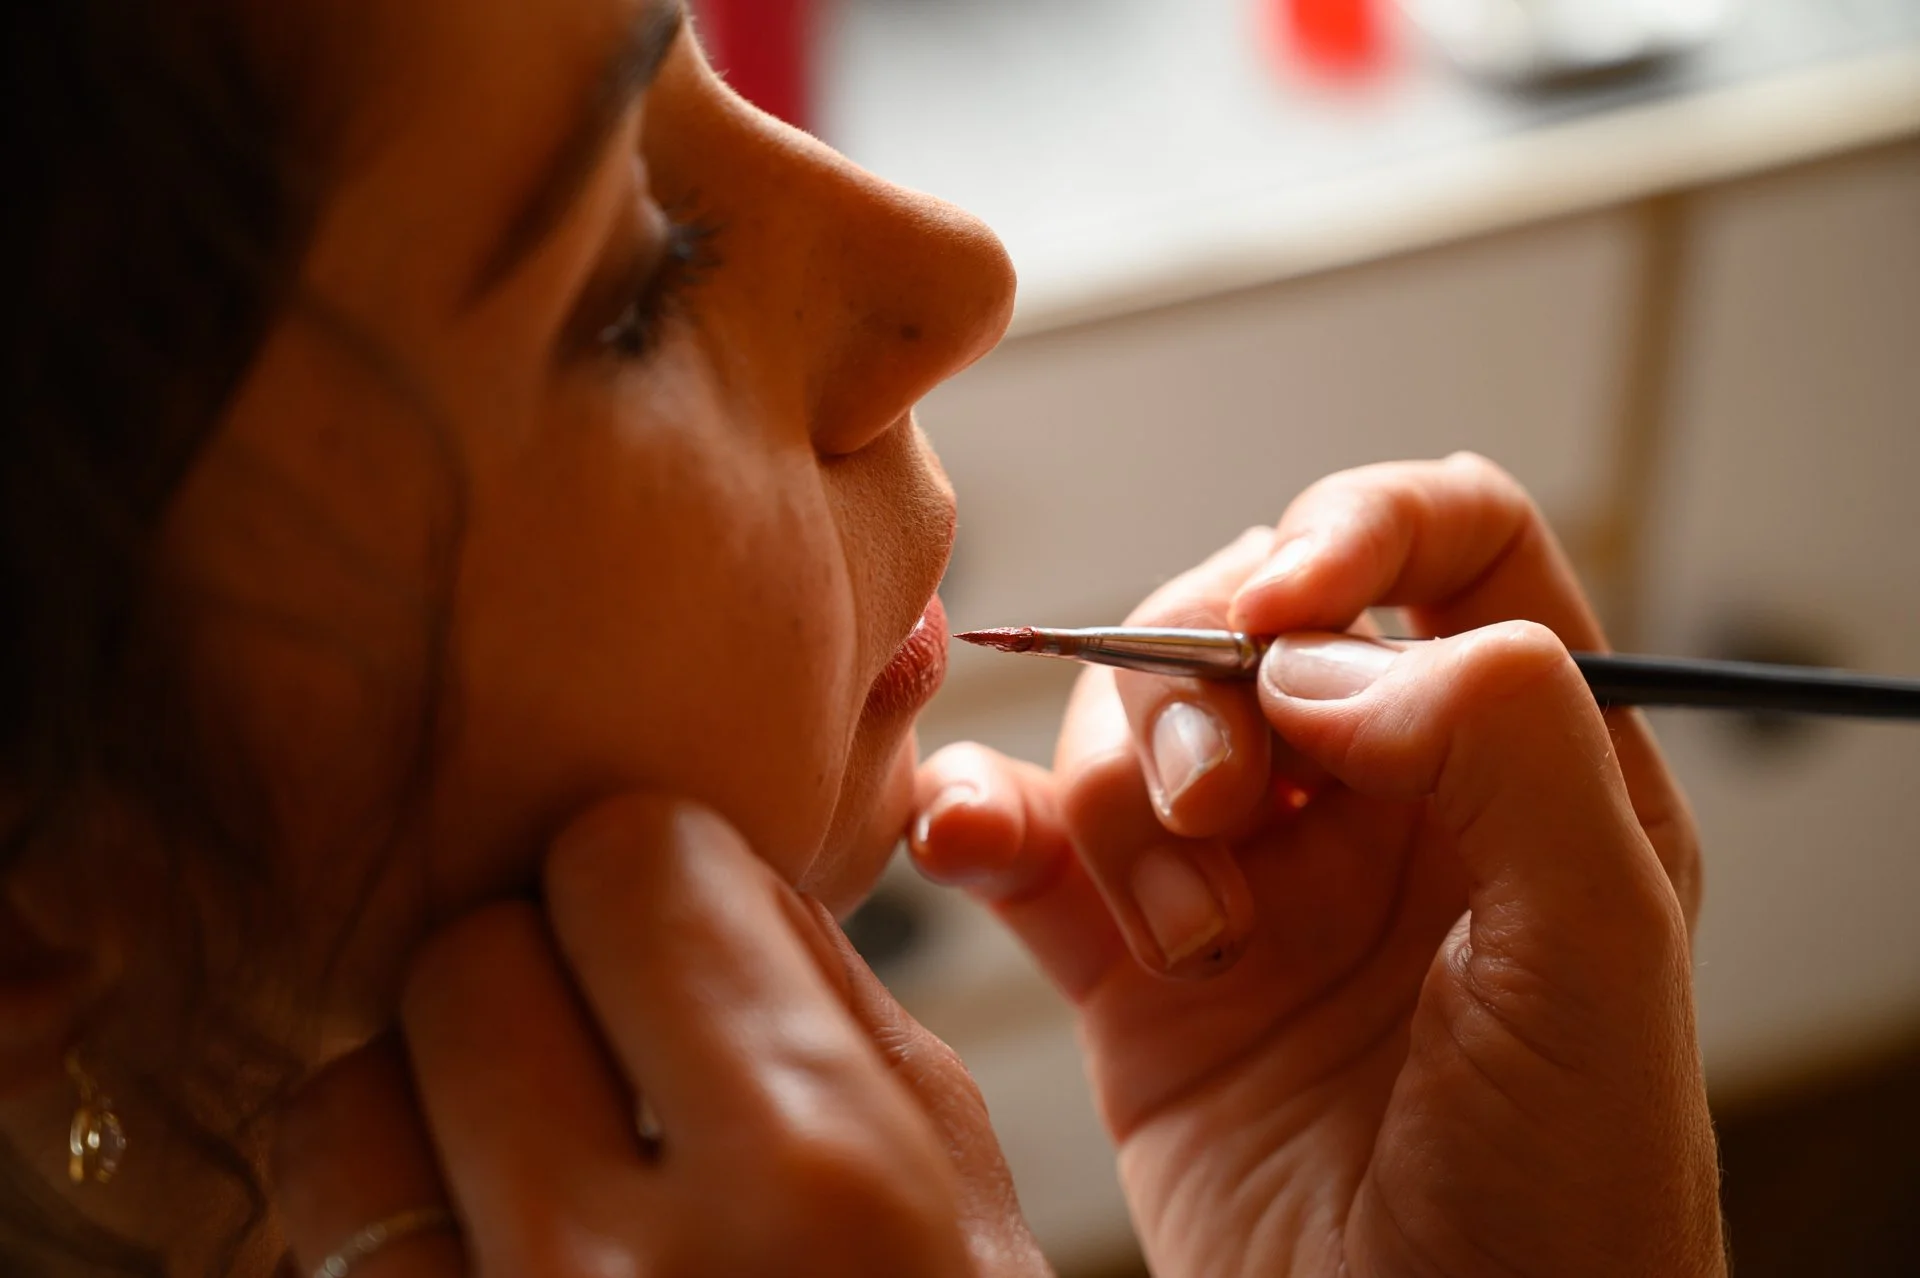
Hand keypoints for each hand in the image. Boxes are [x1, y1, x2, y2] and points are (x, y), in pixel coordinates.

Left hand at [274, 794, 1049, 1276]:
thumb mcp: (956, 1181)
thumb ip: (828, 995)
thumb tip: (692, 865)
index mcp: (812, 1169)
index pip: (625, 861)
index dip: (655, 882)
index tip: (676, 932)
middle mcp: (621, 1270)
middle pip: (468, 964)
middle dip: (540, 979)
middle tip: (607, 1053)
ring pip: (341, 1108)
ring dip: (426, 1107)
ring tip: (524, 1163)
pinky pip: (322, 1255)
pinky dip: (395, 1230)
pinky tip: (494, 1259)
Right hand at [913, 454, 1722, 1276]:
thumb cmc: (1564, 1203)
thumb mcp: (1601, 962)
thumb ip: (1509, 751)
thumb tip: (1320, 656)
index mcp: (1523, 767)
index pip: (1448, 544)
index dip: (1356, 528)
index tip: (1280, 606)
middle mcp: (1377, 799)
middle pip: (1245, 618)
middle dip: (1201, 686)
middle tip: (1221, 811)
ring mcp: (1246, 877)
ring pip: (1130, 724)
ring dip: (1122, 796)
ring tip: (1189, 938)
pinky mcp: (1131, 966)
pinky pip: (1029, 844)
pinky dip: (978, 818)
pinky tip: (970, 843)